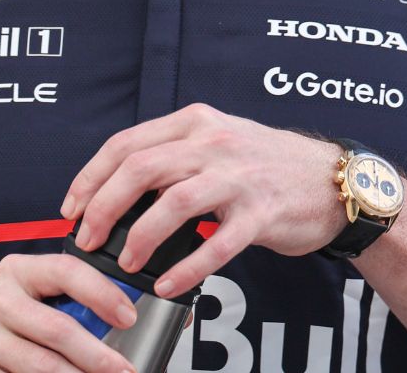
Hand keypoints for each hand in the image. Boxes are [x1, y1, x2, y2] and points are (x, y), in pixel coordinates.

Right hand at [0, 253, 136, 372]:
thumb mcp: (43, 296)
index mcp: (19, 270)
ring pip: (41, 364)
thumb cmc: (20, 317)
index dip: (103, 294)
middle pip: (57, 328)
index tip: (129, 318)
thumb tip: (124, 315)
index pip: (67, 271)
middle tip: (123, 369)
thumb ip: (75, 299)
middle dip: (97, 355)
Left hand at [60, 103, 344, 297]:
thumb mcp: (220, 142)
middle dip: (102, 209)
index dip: (90, 178)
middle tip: (87, 240)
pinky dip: (186, 268)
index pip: (126, 144)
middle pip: (140, 168)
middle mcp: (215, 142)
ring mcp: (240, 176)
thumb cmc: (271, 167)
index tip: (71, 209)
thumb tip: (118, 193)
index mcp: (197, 122)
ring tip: (126, 264)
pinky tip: (168, 284)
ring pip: (173, 203)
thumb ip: (176, 157)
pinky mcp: (262, 212)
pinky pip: (217, 244)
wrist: (335, 181)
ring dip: (138, 237)